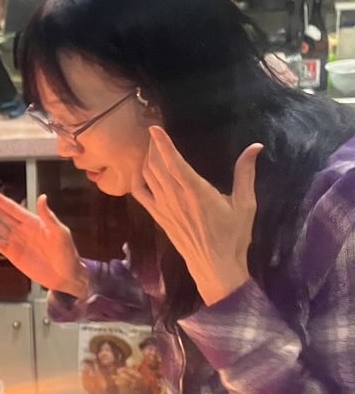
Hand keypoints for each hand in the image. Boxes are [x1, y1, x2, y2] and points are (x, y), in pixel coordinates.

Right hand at [0, 189, 89, 297]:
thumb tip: (42, 197)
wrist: (65, 276)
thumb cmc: (67, 254)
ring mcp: (16, 241)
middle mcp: (22, 229)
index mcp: (33, 221)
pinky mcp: (12, 254)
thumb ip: (48, 216)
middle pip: (0, 214)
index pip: (12, 207)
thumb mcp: (60, 233)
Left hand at [132, 126, 260, 305]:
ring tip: (151, 146)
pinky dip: (137, 179)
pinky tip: (140, 170)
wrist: (215, 265)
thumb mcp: (245, 204)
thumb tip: (256, 147)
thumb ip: (245, 174)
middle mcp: (175, 197)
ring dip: (147, 159)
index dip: (162, 143)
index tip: (154, 128)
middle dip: (153, 146)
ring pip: (148, 176)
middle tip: (155, 133)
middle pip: (156, 165)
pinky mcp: (158, 216)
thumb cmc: (233, 235)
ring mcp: (163, 207)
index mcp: (196, 191)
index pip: (173, 162)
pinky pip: (140, 194)